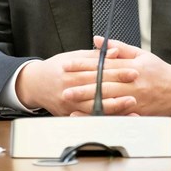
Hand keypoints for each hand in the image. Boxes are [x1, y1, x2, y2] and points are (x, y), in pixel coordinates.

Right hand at [15, 47, 138, 115]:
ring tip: (130, 103)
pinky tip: (118, 119)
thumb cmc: (55, 69)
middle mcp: (69, 88)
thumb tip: (115, 51)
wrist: (34, 85)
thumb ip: (95, 56)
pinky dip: (104, 118)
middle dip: (118, 87)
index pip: (98, 70)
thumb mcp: (72, 57)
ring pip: (94, 106)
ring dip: (114, 105)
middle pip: (97, 87)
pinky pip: (89, 119)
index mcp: (71, 71)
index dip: (116, 70)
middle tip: (136, 86)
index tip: (132, 70)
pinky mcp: (69, 115)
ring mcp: (69, 104)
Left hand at [64, 37, 170, 115]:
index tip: (68, 65)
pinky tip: (88, 116)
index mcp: (132, 66)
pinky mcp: (137, 112)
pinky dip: (101, 116)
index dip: (84, 64)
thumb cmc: (160, 71)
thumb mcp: (142, 54)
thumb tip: (97, 40)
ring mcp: (134, 99)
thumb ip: (118, 47)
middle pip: (103, 83)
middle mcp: (132, 83)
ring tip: (71, 99)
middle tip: (63, 85)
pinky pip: (116, 115)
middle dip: (81, 84)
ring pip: (108, 99)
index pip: (103, 64)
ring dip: (87, 100)